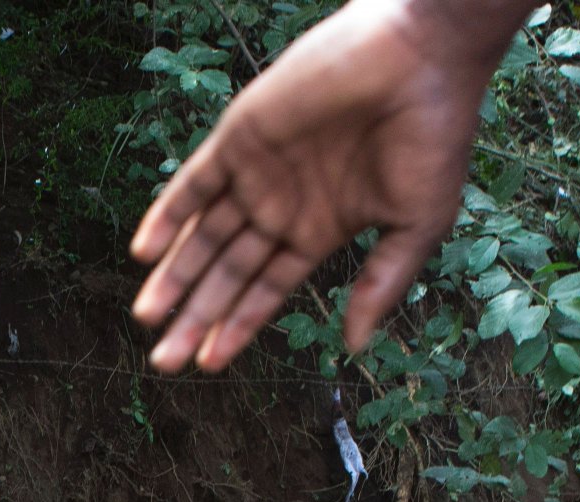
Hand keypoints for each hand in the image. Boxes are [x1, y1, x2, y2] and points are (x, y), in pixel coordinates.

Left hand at [130, 0, 531, 369]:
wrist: (422, 58)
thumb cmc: (434, 136)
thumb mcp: (418, 224)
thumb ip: (381, 284)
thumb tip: (354, 347)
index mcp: (320, 230)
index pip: (266, 289)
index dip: (236, 326)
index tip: (208, 365)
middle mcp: (283, 205)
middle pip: (227, 272)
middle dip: (195, 316)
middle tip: (163, 360)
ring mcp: (259, 172)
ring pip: (203, 235)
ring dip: (174, 275)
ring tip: (147, 317)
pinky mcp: (241, 136)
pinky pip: (193, 182)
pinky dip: (168, 214)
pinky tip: (145, 252)